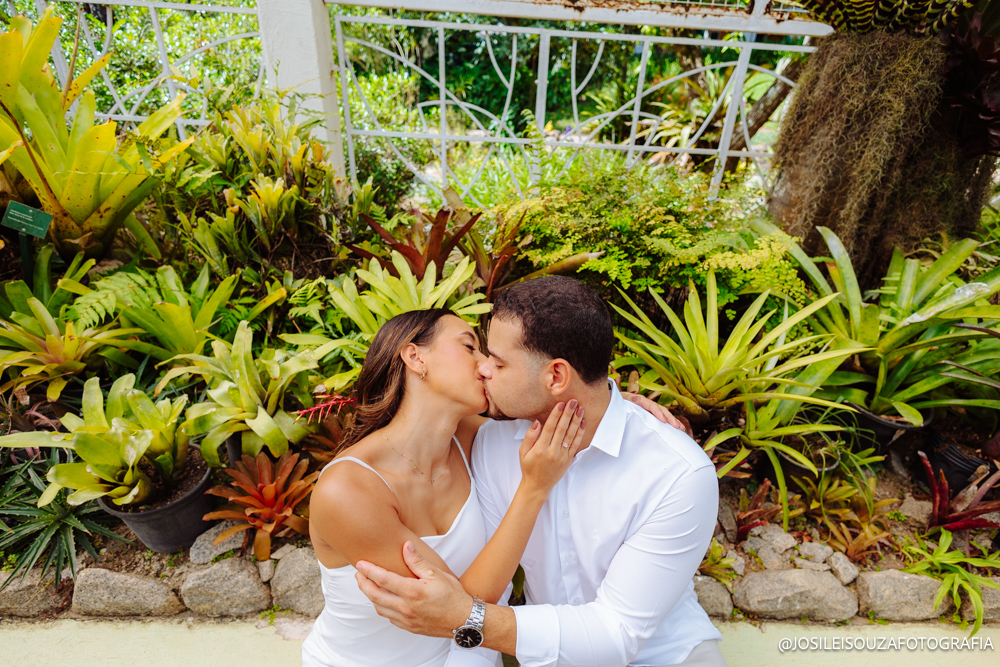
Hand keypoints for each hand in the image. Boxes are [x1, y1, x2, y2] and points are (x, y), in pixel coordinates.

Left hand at [356, 541, 471, 637]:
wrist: (464, 621)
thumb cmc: (453, 596)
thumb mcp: (437, 574)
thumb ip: (418, 561)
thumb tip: (406, 545)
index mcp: (412, 591)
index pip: (383, 579)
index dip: (369, 570)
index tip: (360, 563)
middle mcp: (406, 607)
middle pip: (375, 595)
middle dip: (363, 584)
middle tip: (358, 574)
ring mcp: (406, 619)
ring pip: (379, 608)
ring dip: (370, 596)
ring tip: (367, 585)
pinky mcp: (409, 627)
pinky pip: (389, 617)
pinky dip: (381, 607)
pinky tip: (382, 600)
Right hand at [518, 400, 585, 497]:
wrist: (538, 486)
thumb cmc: (529, 468)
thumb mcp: (522, 452)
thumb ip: (529, 437)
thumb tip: (536, 422)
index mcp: (540, 448)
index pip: (549, 428)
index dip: (556, 415)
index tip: (560, 404)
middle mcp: (552, 452)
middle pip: (562, 429)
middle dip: (568, 414)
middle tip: (573, 401)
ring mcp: (562, 456)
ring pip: (570, 435)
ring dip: (576, 421)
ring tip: (580, 409)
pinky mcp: (568, 460)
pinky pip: (576, 445)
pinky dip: (580, 433)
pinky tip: (582, 423)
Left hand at [621, 392, 692, 436]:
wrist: (612, 403)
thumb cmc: (615, 403)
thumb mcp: (620, 400)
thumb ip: (628, 399)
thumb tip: (637, 398)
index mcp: (638, 400)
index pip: (650, 405)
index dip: (657, 412)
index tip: (663, 420)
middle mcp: (646, 404)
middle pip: (660, 409)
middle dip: (669, 417)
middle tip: (677, 426)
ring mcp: (648, 410)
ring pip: (663, 414)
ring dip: (672, 420)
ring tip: (681, 428)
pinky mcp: (649, 415)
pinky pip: (661, 418)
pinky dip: (669, 423)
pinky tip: (677, 429)